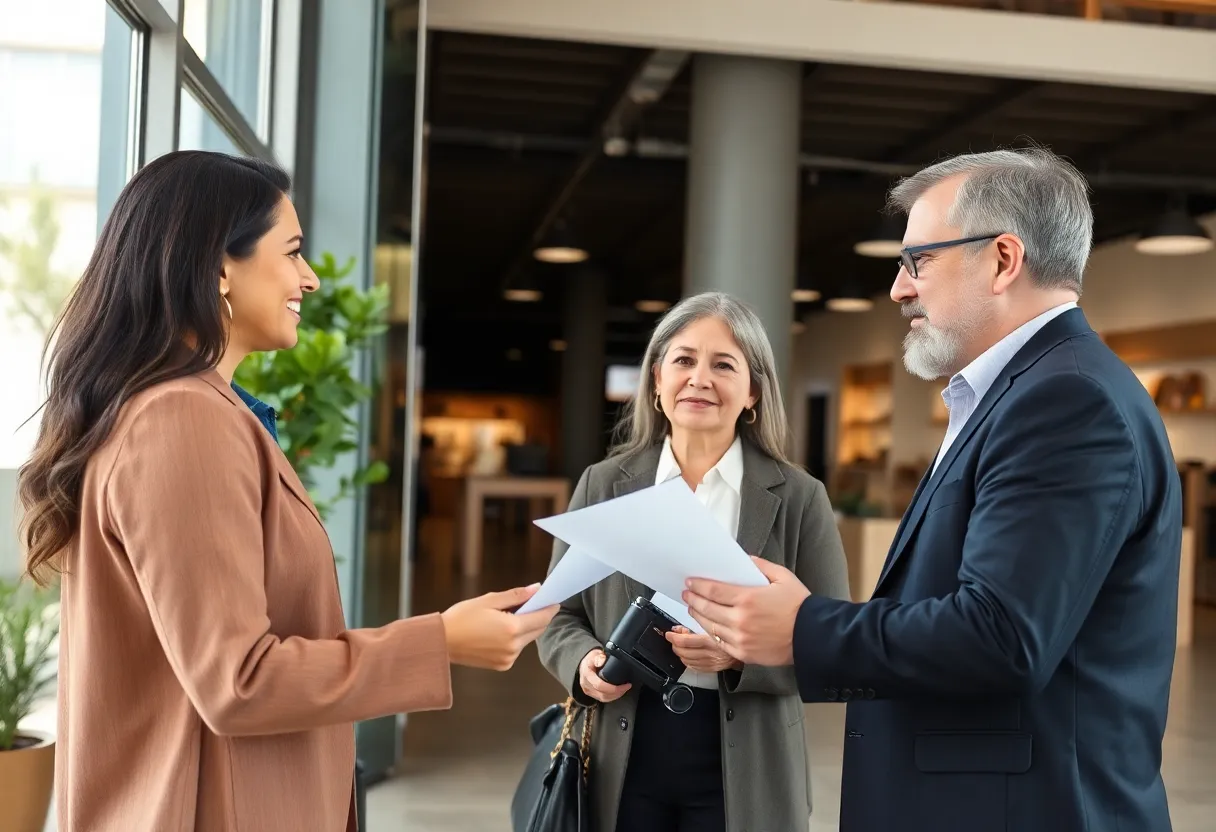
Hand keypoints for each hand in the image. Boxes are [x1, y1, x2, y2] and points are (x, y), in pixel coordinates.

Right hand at [440, 584, 557, 670]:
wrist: (441, 642)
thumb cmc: (462, 617)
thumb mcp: (489, 600)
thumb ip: (516, 595)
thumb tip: (537, 589)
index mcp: (512, 628)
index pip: (542, 618)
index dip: (550, 608)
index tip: (554, 600)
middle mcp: (513, 646)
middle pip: (538, 630)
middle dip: (539, 616)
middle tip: (534, 603)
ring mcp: (508, 658)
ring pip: (528, 639)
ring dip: (527, 627)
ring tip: (514, 615)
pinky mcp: (502, 666)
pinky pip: (517, 649)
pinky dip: (516, 638)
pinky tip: (503, 629)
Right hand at [577, 648, 630, 702]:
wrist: (583, 664)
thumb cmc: (590, 659)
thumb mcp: (594, 654)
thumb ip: (599, 657)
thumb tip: (602, 659)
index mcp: (587, 675)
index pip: (600, 685)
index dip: (614, 687)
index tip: (625, 684)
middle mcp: (586, 684)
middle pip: (603, 694)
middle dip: (618, 692)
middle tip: (627, 686)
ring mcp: (588, 690)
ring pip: (603, 698)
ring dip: (616, 695)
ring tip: (624, 689)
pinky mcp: (591, 693)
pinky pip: (602, 699)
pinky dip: (612, 697)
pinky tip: (618, 693)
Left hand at [664, 626, 741, 672]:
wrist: (747, 646)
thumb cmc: (732, 632)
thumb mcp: (718, 622)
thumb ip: (699, 623)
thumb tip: (679, 628)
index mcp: (712, 640)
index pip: (686, 641)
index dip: (674, 637)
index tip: (669, 633)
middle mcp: (711, 654)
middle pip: (684, 652)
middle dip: (675, 644)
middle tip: (672, 638)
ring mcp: (711, 663)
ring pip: (687, 660)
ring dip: (679, 652)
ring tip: (678, 645)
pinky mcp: (712, 669)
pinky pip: (693, 667)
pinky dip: (686, 660)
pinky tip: (686, 655)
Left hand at [682, 556, 809, 665]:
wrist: (812, 636)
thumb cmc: (799, 606)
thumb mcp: (783, 577)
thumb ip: (760, 566)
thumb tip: (744, 560)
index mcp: (748, 598)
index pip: (713, 590)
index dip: (698, 585)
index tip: (690, 582)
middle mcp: (740, 619)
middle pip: (707, 608)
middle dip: (693, 599)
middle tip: (687, 593)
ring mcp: (740, 638)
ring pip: (710, 626)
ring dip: (697, 616)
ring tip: (693, 608)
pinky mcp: (743, 653)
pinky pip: (720, 643)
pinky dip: (710, 633)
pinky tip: (708, 626)